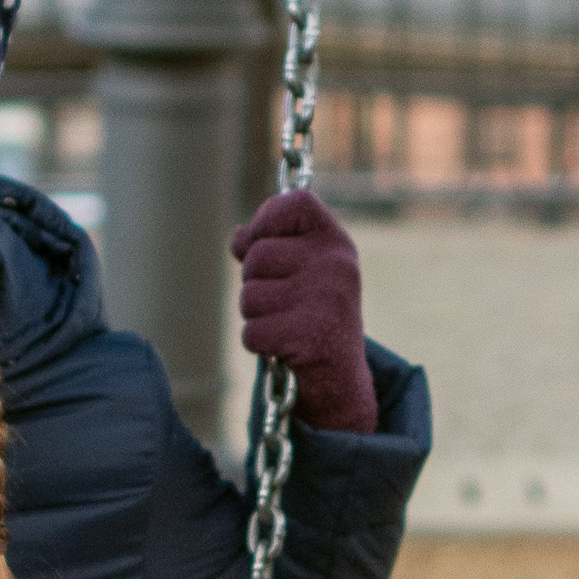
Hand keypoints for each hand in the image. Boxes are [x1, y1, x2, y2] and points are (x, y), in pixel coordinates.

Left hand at [230, 191, 375, 434]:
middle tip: (285, 303)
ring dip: (256, 316)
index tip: (266, 242)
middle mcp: (336, 265)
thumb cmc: (311, 315)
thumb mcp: (299, 271)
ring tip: (286, 324)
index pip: (293, 202)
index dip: (266, 220)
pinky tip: (285, 347)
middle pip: (257, 256)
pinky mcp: (311, 336)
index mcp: (335, 242)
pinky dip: (259, 343)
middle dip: (256, 283)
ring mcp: (326, 300)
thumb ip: (269, 246)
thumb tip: (238, 238)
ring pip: (249, 296)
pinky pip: (252, 332)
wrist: (340, 377)